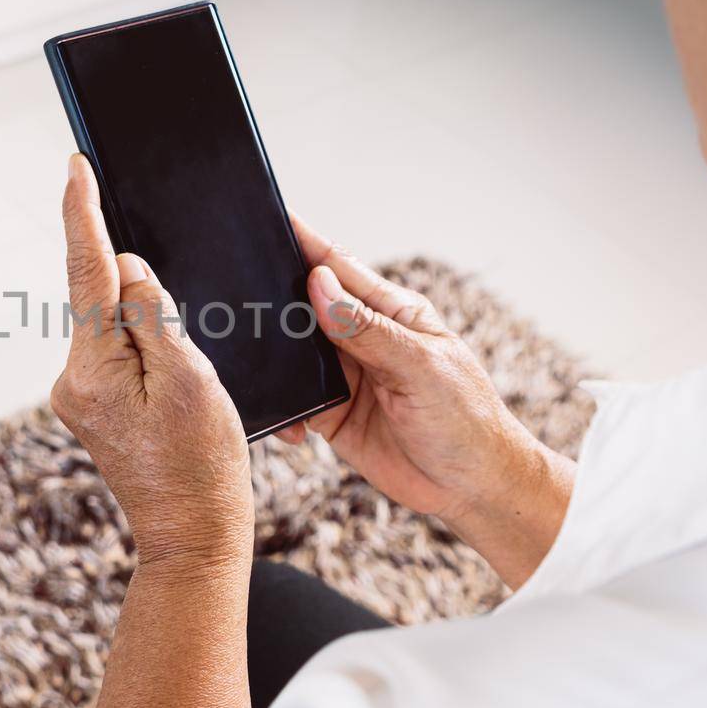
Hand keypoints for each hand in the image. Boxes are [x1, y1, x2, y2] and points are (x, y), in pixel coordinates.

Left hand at [51, 155, 253, 570]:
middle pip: (101, 298)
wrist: (193, 537)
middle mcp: (73, 379)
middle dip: (136, 283)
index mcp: (93, 368)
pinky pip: (120, 352)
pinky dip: (147, 346)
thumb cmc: (203, 465)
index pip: (86, 272)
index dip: (83, 214)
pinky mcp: (95, 406)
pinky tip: (177, 374)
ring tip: (191, 378)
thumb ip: (154, 316)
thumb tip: (124, 268)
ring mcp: (81, 395)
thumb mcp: (192, 379)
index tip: (76, 165)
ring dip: (149, 324)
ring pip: (114, 327)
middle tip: (176, 316)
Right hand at [278, 217, 573, 585]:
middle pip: (305, 307)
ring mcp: (345, 377)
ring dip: (273, 357)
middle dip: (273, 299)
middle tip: (233, 294)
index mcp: (391, 313)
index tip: (269, 218)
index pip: (339, 268)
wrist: (473, 489)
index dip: (304, 243)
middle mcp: (362, 339)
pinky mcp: (332, 416)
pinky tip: (284, 421)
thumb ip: (367, 330)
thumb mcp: (421, 368)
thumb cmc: (467, 420)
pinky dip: (281, 409)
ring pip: (293, 354)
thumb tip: (319, 285)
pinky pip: (294, 402)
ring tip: (245, 355)